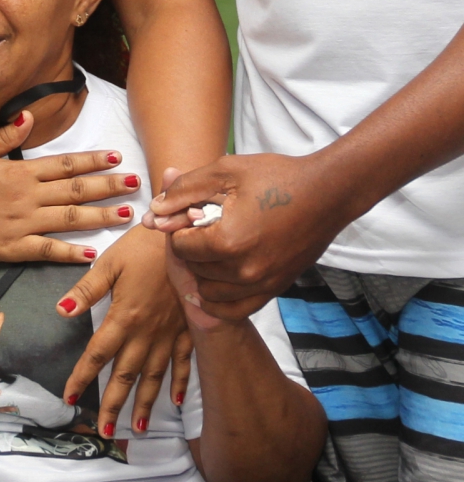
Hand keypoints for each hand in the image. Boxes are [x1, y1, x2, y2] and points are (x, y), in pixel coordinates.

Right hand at [0, 111, 140, 263]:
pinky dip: (70, 252)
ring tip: (126, 214)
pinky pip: (47, 250)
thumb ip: (5, 136)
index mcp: (19, 172)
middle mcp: (26, 197)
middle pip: (75, 190)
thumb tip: (29, 117)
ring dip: (100, 217)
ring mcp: (21, 224)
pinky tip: (91, 251)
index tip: (116, 157)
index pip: (64, 164)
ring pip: (69, 220)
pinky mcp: (12, 248)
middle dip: (108, 187)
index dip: (92, 160)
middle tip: (135, 183)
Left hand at [56, 224, 191, 435]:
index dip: (82, 377)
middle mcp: (147, 333)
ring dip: (143, 403)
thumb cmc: (145, 246)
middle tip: (104, 431)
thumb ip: (86, 290)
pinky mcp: (187, 329)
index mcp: (124, 317)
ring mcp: (170, 334)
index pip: (97, 354)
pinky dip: (179, 383)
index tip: (69, 398)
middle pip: (125, 375)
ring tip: (134, 427)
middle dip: (113, 405)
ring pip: (153, 376)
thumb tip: (61, 311)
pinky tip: (174, 402)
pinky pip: (183, 362)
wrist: (188, 237)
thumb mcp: (109, 262)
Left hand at [152, 168, 272, 326]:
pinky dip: (219, 299)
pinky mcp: (274, 289)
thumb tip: (153, 212)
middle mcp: (244, 270)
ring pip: (209, 292)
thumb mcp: (224, 172)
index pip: (180, 246)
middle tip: (204, 229)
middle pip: (193, 270)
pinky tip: (218, 278)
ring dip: (204, 273)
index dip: (181, 229)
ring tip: (214, 248)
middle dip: (192, 249)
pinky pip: (234, 309)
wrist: (328, 193)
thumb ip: (183, 191)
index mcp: (228, 241)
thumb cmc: (276, 177)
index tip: (194, 215)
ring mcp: (261, 284)